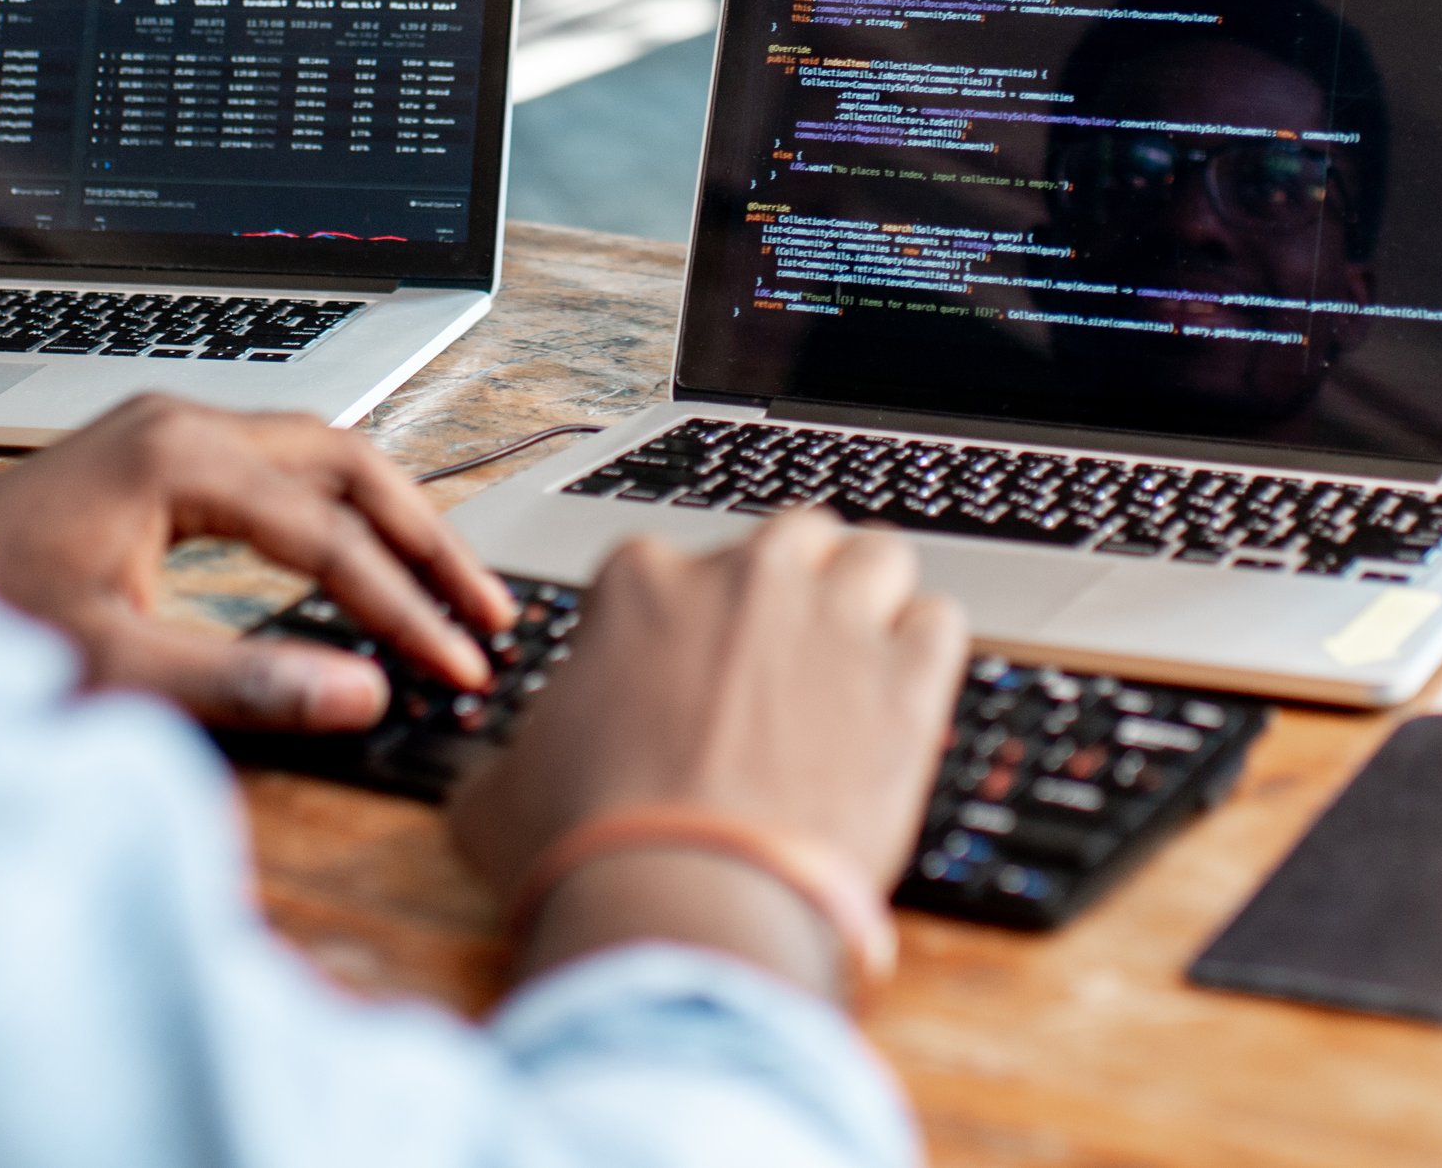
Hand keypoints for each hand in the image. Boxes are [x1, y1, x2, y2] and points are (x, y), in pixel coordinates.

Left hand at [0, 395, 514, 731]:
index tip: (458, 666)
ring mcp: (162, 434)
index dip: (404, 607)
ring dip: (389, 519)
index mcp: (177, 458)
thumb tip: (362, 693)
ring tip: (449, 588)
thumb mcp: (110, 668)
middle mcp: (178, 424)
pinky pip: (277, 470)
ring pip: (318, 457)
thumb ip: (242, 682)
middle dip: (426, 541)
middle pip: (347, 464)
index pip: (329, 533)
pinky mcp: (149, 460)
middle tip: (487, 613)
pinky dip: (336, 513)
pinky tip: (359, 559)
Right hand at [448, 511, 965, 988]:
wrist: (681, 903)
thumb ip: (510, 758)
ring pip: (878, 557)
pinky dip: (926, 654)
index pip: (676, 566)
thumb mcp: (500, 794)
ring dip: (870, 600)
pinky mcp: (908, 679)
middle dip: (791, 588)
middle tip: (785, 660)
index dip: (687, 623)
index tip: (692, 675)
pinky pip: (941, 622)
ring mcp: (833, 619)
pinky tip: (905, 700)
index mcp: (641, 584)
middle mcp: (745, 578)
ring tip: (857, 666)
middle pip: (792, 539)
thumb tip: (502, 778)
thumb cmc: (586, 848)